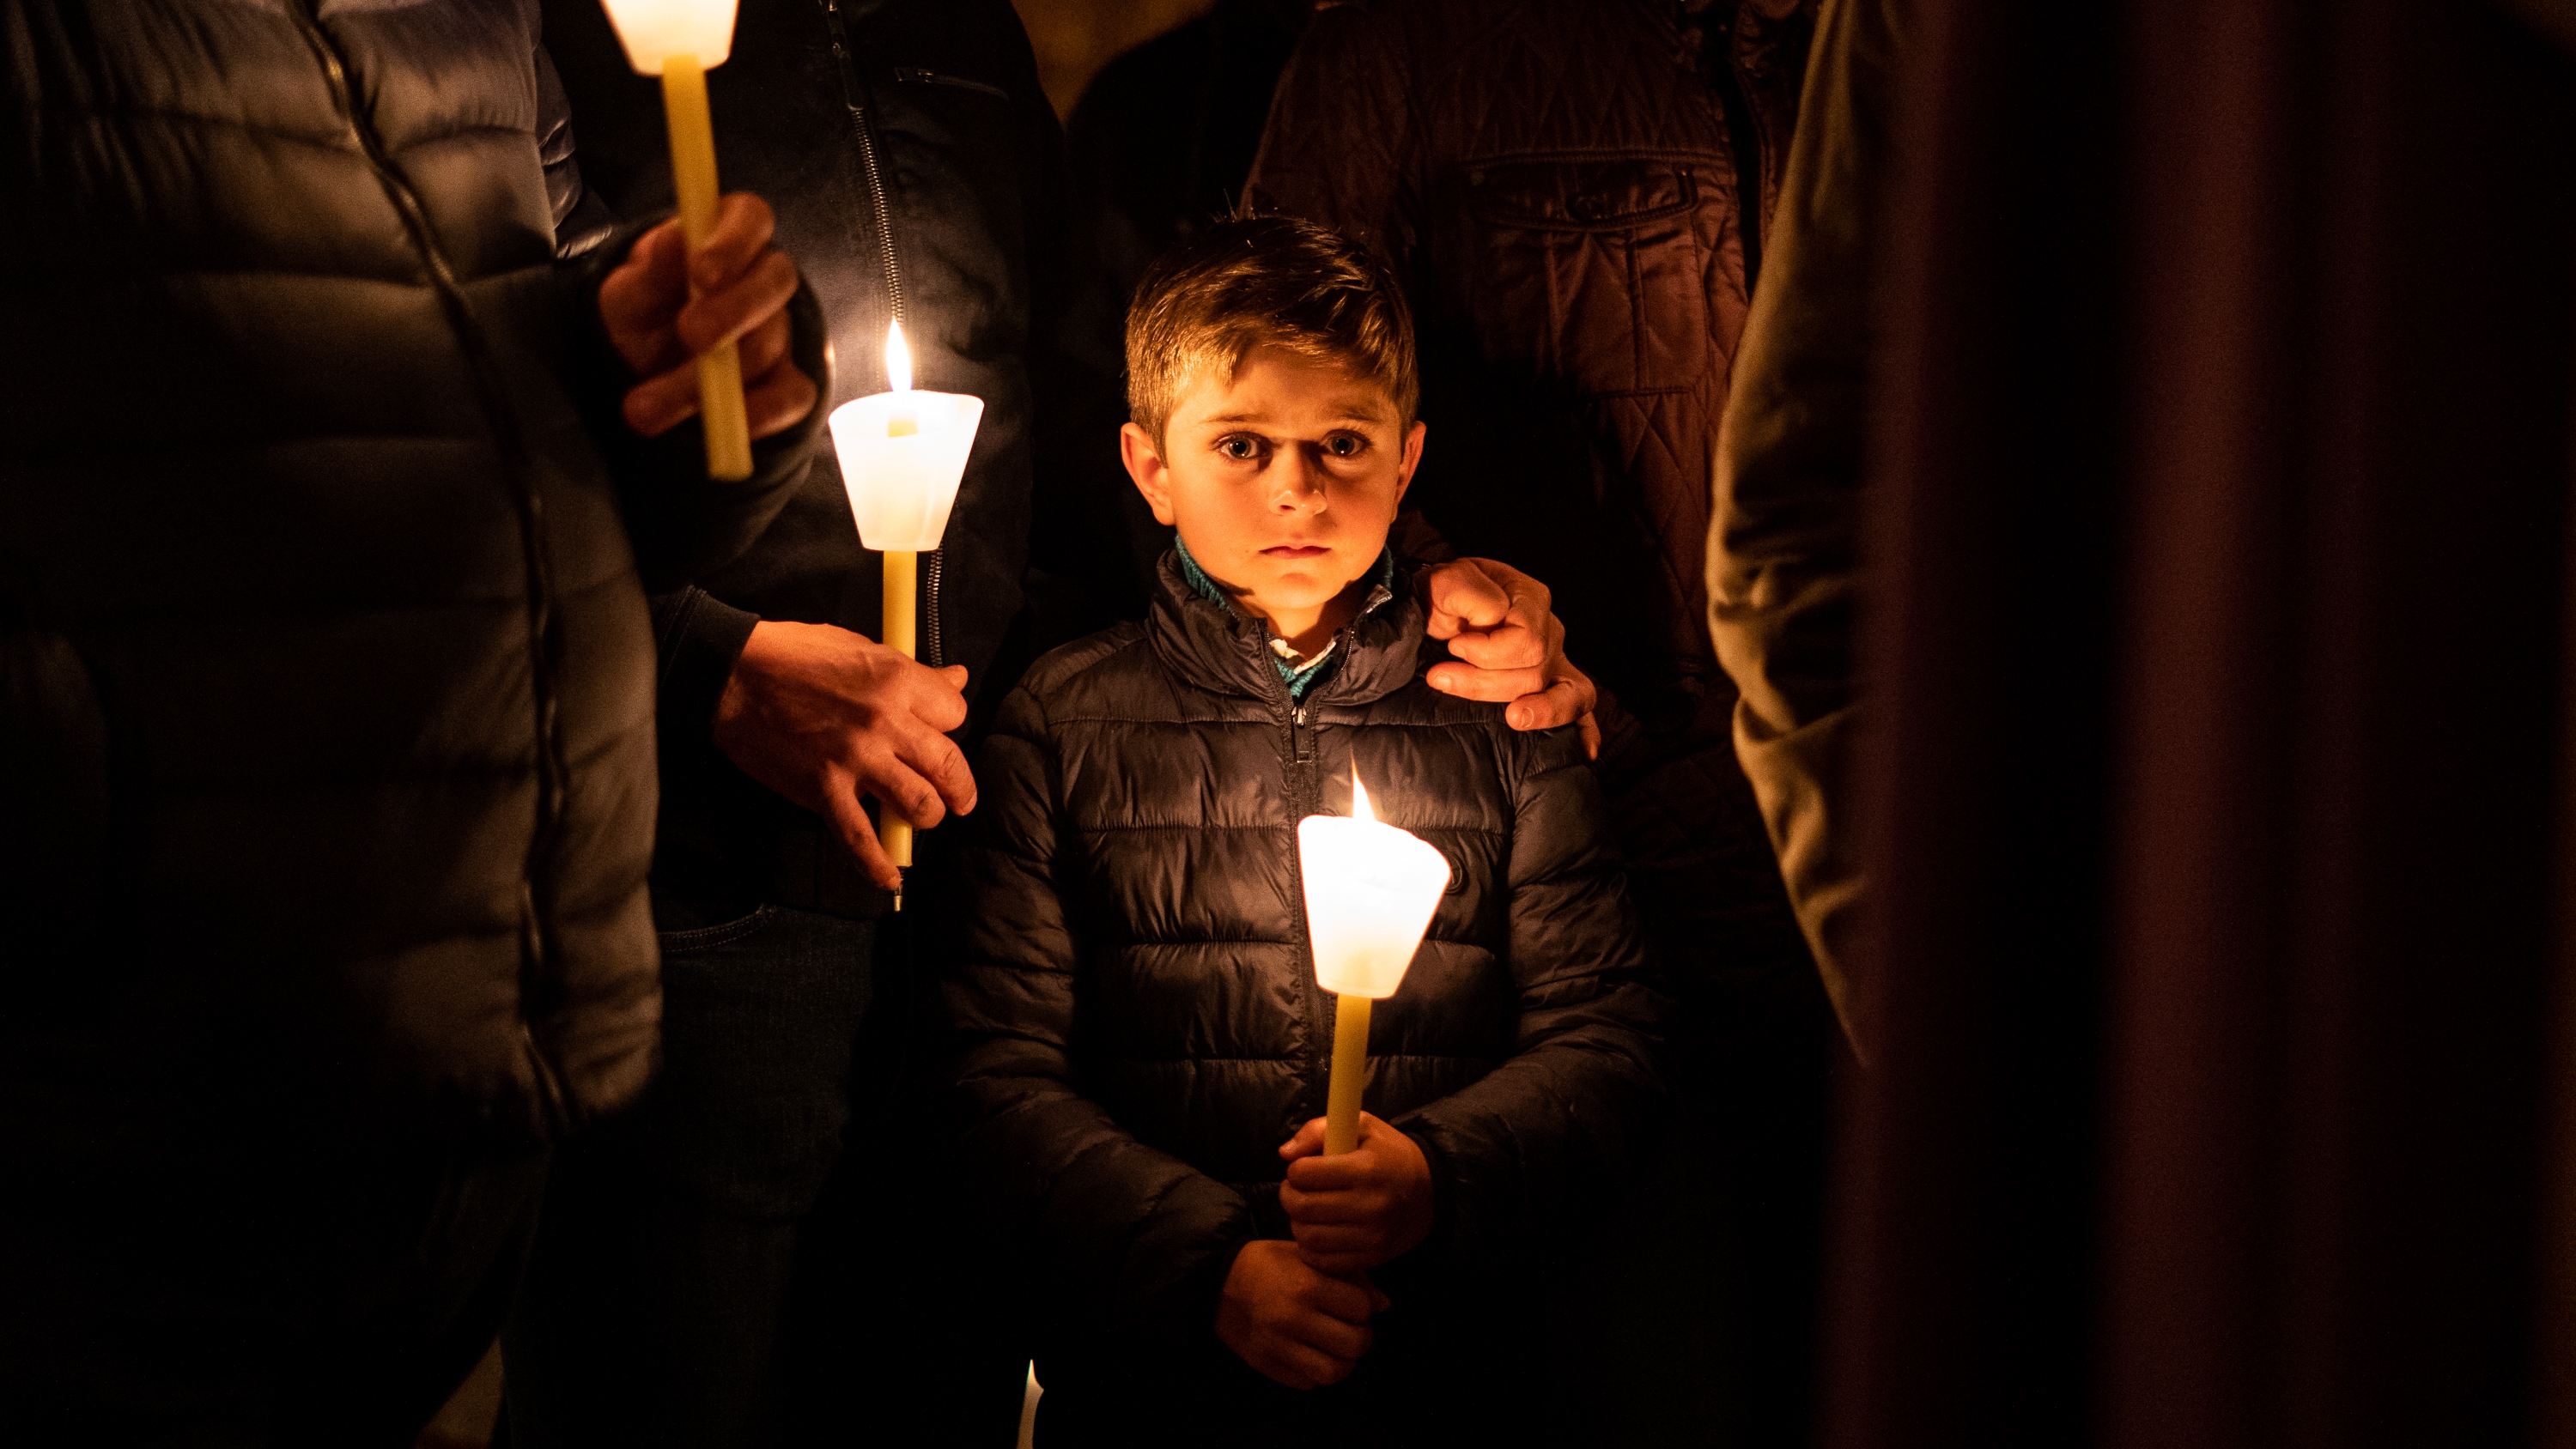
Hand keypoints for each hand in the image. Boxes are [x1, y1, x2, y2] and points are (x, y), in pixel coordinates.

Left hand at [600, 192, 816, 439]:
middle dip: (733, 311)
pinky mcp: (787, 382)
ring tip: (644, 409)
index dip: (733, 242)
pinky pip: (791, 398)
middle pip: (775, 282)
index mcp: (725, 237)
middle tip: (689, 336)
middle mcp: (762, 279)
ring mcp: (780, 332)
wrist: (642, 369)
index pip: (751, 218)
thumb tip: (671, 240)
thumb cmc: (639, 315)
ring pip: (767, 348)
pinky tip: (718, 434)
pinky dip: (757, 417)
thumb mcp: (628, 291)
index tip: (700, 272)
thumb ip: (650, 271)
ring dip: (704, 382)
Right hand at [710, 620, 974, 890]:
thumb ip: (913, 671)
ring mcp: (855, 759)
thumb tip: (958, 678)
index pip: (956, 714)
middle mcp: (885, 722)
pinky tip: (890, 878)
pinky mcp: (823, 789)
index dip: (951, 727)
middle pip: (948, 765)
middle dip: (959, 788)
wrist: (732, 675)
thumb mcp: (862, 648)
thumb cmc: (794, 655)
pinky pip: (860, 837)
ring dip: (927, 817)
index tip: (940, 735)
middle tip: (957, 799)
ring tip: (921, 818)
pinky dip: (878, 865)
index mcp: (898, 680)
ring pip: (918, 804)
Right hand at [1215, 1240, 1389, 1389]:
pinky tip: (1311, 1353)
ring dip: (1342, 1361)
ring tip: (1335, 1346)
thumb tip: (1384, 1304)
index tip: (1352, 1303)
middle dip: (1360, 1335)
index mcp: (1306, 1285)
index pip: (1362, 1308)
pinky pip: (1308, 1383)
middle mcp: (1294, 1318)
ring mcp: (1279, 1346)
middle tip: (1350, 1327)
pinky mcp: (1268, 1365)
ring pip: (1335, 1372)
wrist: (1217, 1281)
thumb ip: (1349, 1277)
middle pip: (1356, 1344)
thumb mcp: (1308, 1256)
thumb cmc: (1269, 1264)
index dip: (1363, 1305)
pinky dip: (1316, 1372)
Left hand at [1277, 1113, 1434, 1273]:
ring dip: (1298, 1223)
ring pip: (1309, 1237)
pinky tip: (1318, 1231)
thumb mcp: (1361, 1126)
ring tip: (1307, 1211)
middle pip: (1302, 1207)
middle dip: (1289, 1196)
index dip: (1295, 1169)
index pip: (1305, 1174)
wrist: (1431, 1191)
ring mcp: (1372, 1236)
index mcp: (1366, 1169)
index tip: (1303, 1168)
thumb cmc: (1389, 1154)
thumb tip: (1285, 1153)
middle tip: (1296, 1190)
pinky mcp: (1373, 1257)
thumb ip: (1318, 1131)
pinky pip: (1325, 1261)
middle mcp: (1370, 1205)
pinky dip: (1311, 1248)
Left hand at [1420, 557, 1598, 757]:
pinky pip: (1581, 711)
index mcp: (1529, 599)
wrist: (1432, 617)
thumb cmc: (1440, 600)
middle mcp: (1550, 630)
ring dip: (1533, 710)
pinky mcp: (1551, 688)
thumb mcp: (1443, 582)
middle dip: (1485, 681)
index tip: (1452, 647)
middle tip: (1441, 677)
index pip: (1529, 637)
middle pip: (1538, 671)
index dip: (1488, 651)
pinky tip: (1584, 751)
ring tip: (1510, 719)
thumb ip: (1464, 590)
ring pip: (1563, 695)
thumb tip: (1495, 617)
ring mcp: (1555, 662)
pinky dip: (1585, 731)